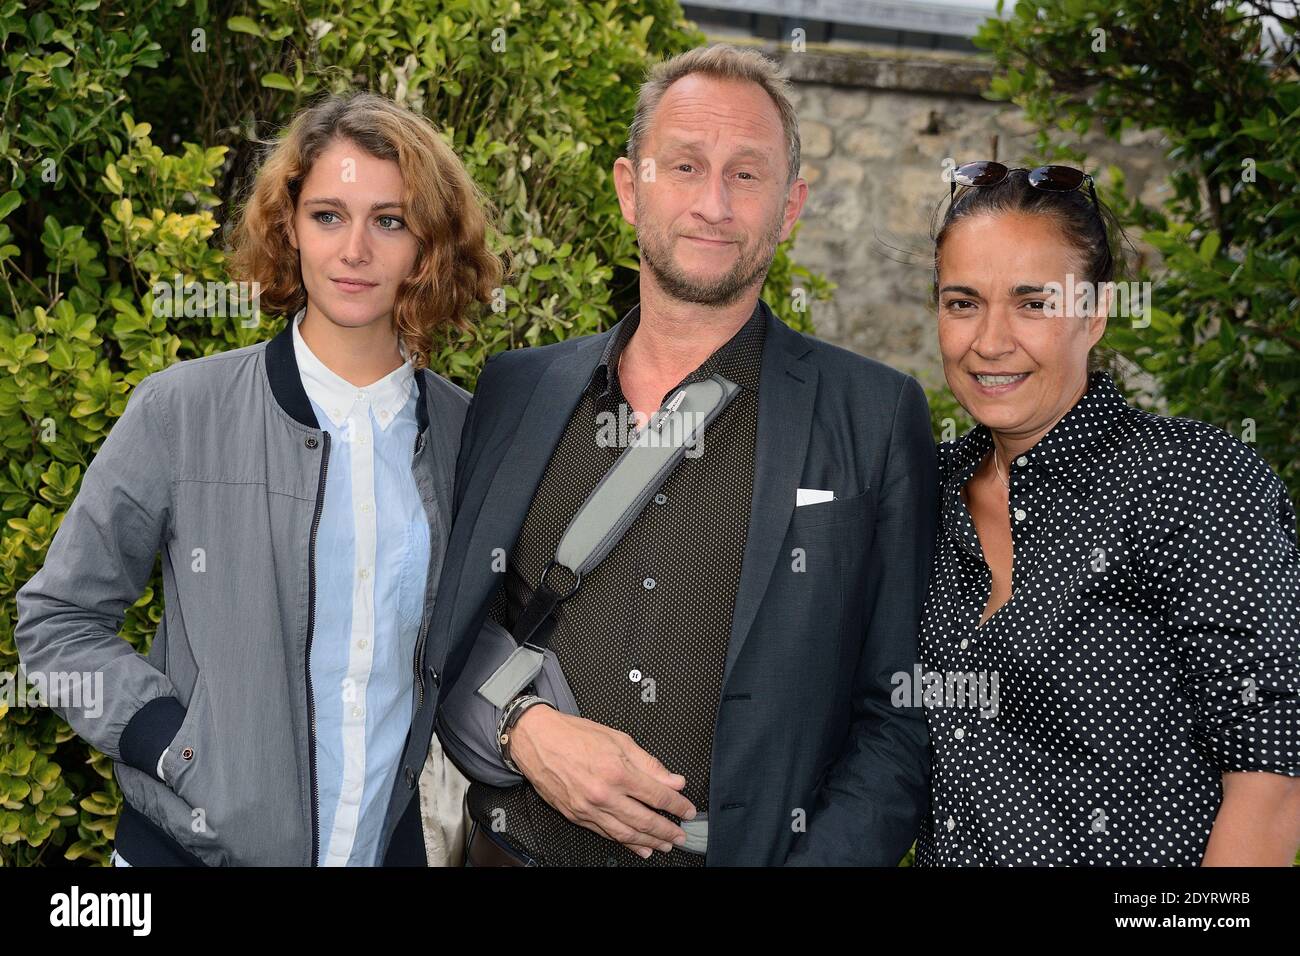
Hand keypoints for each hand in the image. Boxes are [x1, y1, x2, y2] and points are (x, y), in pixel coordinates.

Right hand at [508, 704, 695, 858]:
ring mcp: (589, 808)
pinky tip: (639, 847)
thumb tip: (673, 780)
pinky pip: (606, 834)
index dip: (677, 806)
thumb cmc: (575, 735)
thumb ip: (649, 763)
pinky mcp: (576, 816)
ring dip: (649, 841)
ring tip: (665, 845)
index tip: (688, 810)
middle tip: (681, 835)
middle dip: (667, 830)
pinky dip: (625, 843)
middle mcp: (604, 794)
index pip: (657, 795)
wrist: (537, 740)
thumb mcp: (619, 739)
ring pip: (626, 832)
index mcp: (618, 771)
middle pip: (645, 819)